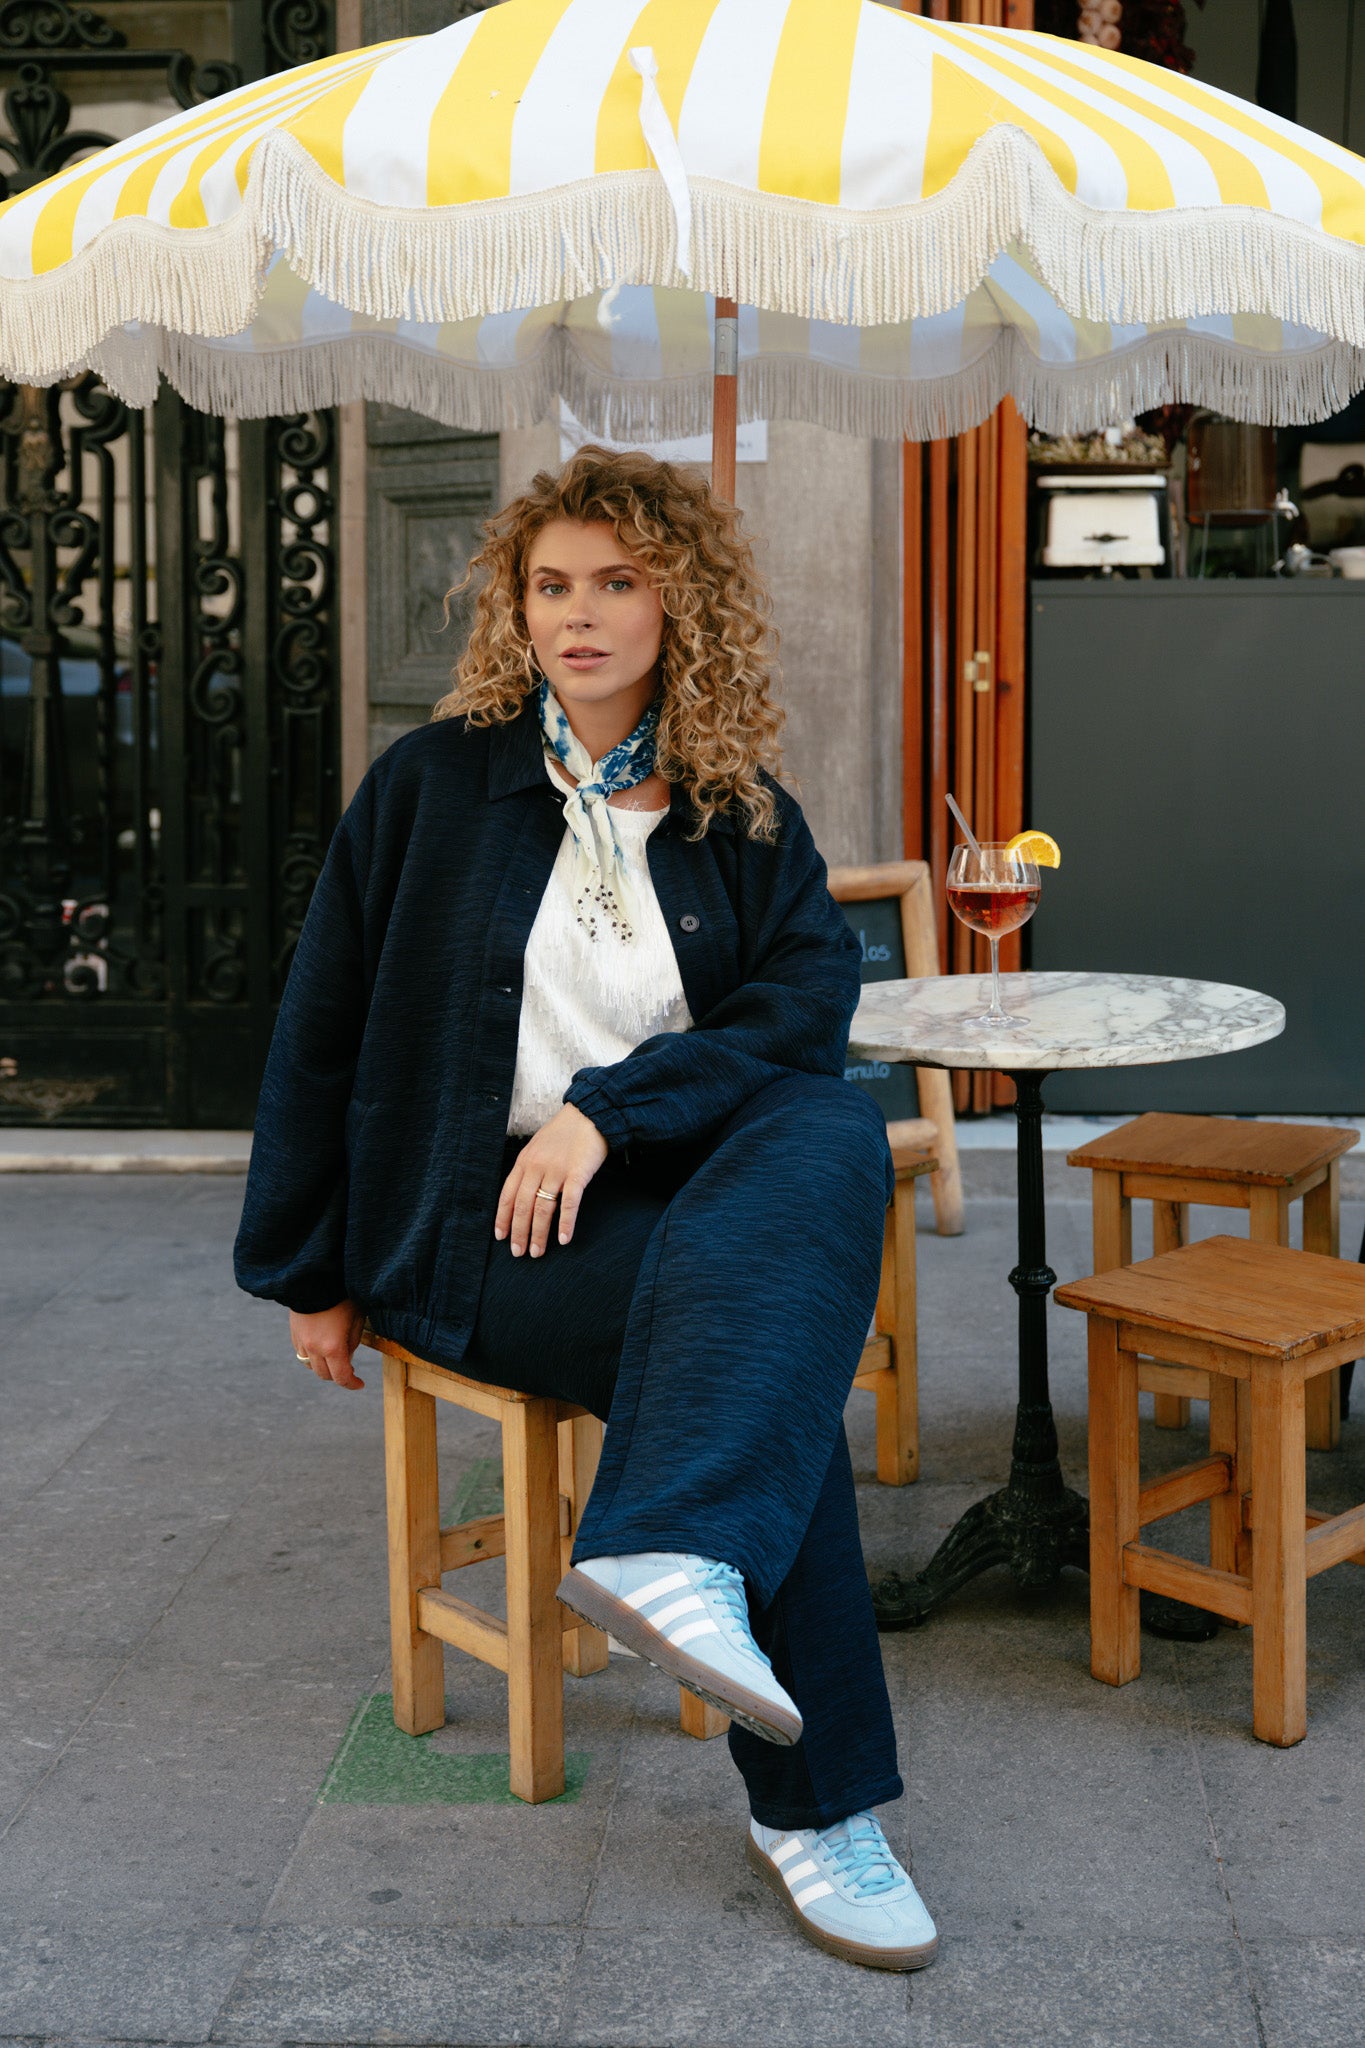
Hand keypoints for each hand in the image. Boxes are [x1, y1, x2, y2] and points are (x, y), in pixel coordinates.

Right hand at [290, 1297, 366, 1389]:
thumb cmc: (341, 1296)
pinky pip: (302, 1353)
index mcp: (333, 1347)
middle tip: (350, 1369)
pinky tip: (321, 1346)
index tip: (360, 1384)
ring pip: (311, 1366)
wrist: (315, 1277)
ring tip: (334, 1357)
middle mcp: (314, 1348)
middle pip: (325, 1375)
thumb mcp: (356, 1317)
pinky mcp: (294, 1333)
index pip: (342, 1377)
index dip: (352, 1384)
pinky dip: (312, 1356)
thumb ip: (353, 1341)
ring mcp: (302, 1342)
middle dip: (338, 1376)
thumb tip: (348, 1356)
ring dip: (323, 1366)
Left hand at [495, 1103, 608, 1257]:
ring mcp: (557, 1170)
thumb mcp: (538, 1146)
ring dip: (538, 1234)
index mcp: (524, 1161)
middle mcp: (537, 1166)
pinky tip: (564, 1239)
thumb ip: (529, 1168)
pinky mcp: (578, 1174)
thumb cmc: (564, 1132)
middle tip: (518, 1253)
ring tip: (537, 1252)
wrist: (590, 1113)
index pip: (507, 1195)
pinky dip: (565, 1223)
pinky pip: (569, 1203)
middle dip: (519, 1232)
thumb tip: (522, 1195)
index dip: (503, 1218)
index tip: (501, 1237)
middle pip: (522, 1206)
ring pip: (542, 1208)